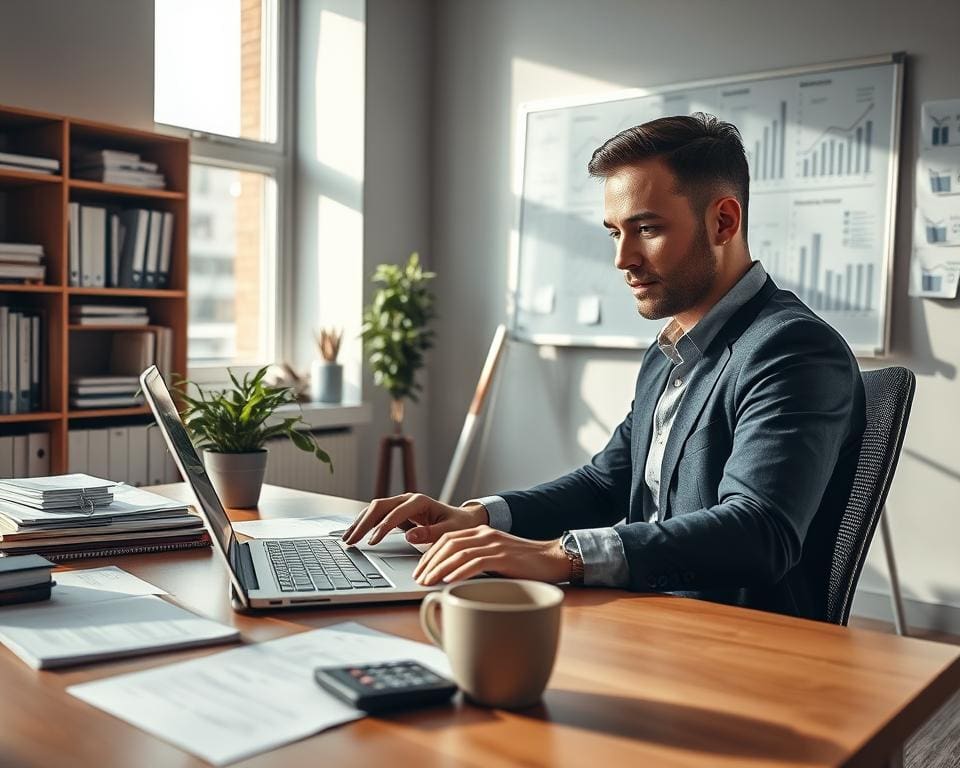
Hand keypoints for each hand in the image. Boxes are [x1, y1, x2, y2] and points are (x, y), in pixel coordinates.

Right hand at [341, 493, 487, 545]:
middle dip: (363, 523)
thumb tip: (410, 536)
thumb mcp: (450, 530)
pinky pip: (377, 515)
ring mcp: (401, 504)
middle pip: (379, 507)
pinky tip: (355, 534)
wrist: (463, 519)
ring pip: (374, 509)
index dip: (383, 526)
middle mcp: (408, 499)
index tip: (373, 541)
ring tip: (347, 539)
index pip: (396, 512)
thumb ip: (431, 533)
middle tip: (351, 541)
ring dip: (360, 523)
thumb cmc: (459, 525)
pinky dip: (365, 524)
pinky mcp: (397, 512)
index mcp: (420, 501)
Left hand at [413, 526, 569, 585]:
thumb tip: (453, 579)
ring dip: (439, 568)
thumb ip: (477, 561)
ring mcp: (494, 544)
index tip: (419, 570)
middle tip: (418, 578)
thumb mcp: (496, 558)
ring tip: (427, 582)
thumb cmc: (524, 564)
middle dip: (429, 562)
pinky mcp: (503, 556)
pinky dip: (459, 572)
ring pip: (458, 553)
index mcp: (481, 532)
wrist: (553, 559)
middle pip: (447, 544)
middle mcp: (485, 534)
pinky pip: (475, 562)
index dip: (429, 554)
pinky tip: (448, 581)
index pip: (447, 539)